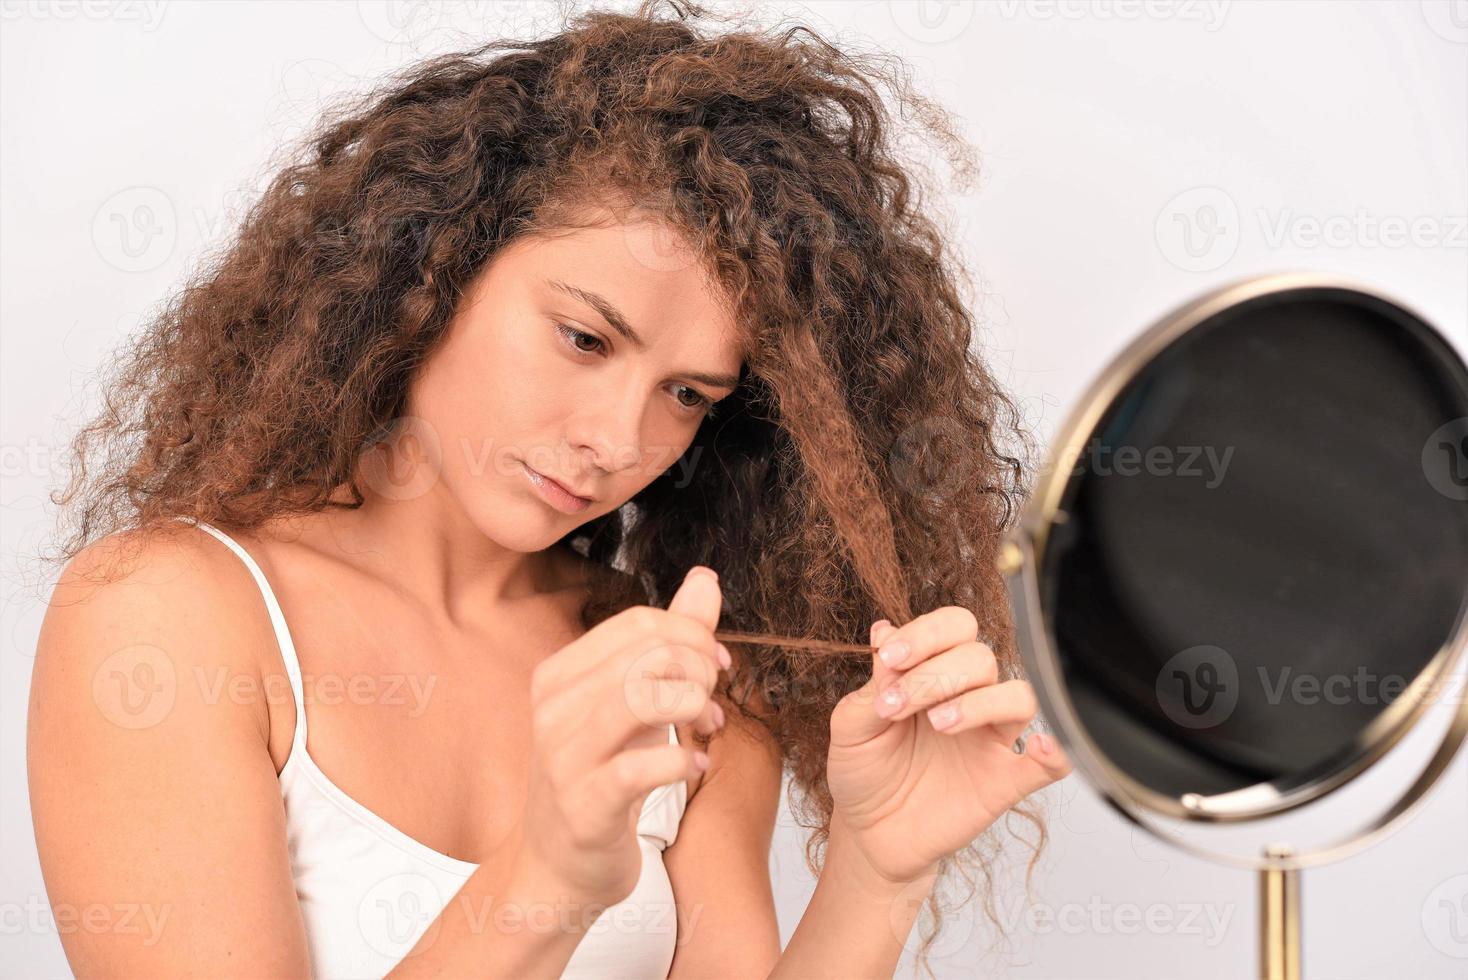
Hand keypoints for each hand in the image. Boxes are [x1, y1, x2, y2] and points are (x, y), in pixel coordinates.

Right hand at [514, 566, 729, 905]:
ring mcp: (563, 756)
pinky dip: (681, 759)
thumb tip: (706, 578)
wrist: (559, 866)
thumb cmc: (599, 775)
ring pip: (643, 698)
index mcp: (559, 674)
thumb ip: (670, 641)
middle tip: (713, 699)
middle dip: (698, 669)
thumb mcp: (630, 702)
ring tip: (708, 725)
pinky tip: (691, 763)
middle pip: (646, 655)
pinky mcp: (584, 804)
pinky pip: (642, 766)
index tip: (718, 663)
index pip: (638, 623)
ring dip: (694, 706)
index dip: (692, 635)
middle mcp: (553, 708)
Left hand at [826, 608, 1071, 885]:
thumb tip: (885, 630)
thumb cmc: (862, 770)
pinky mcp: (1005, 782)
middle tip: (896, 706)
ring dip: (981, 702)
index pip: (954, 627)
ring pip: (1019, 697)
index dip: (927, 634)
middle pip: (982, 658)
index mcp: (933, 672)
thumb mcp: (852, 724)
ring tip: (938, 724)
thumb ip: (875, 682)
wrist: (867, 832)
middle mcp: (968, 697)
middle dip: (936, 674)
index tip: (890, 658)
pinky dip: (1054, 752)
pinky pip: (1048, 765)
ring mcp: (990, 739)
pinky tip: (1038, 747)